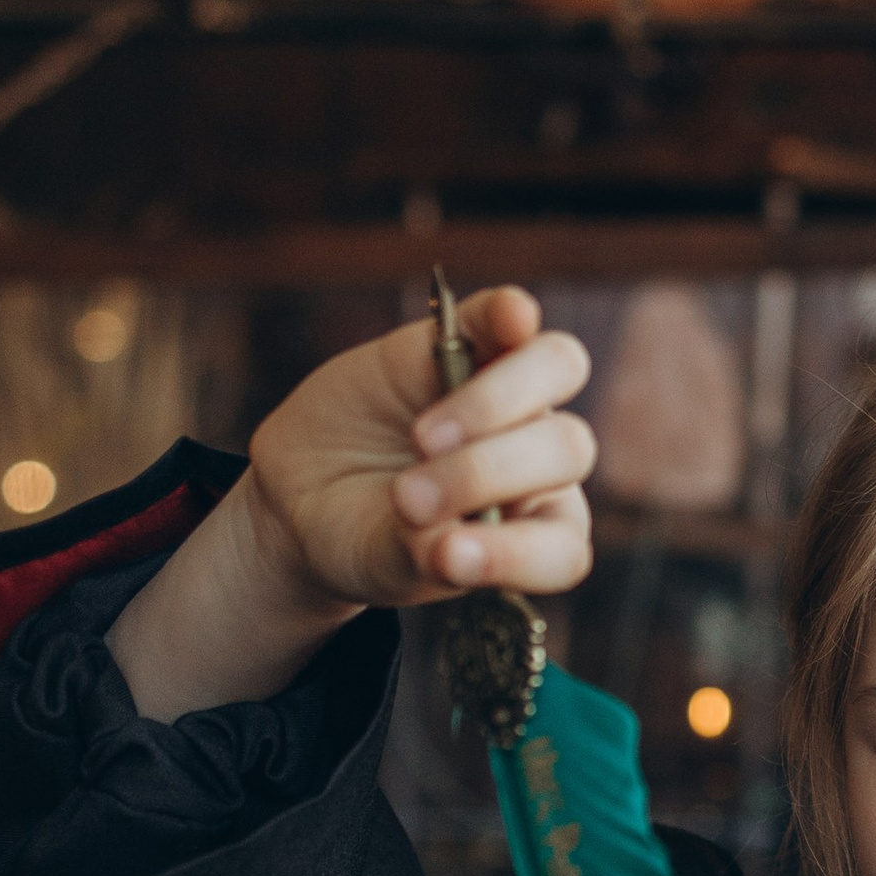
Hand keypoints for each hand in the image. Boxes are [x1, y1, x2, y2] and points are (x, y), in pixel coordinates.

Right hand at [109, 288, 595, 718]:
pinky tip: (508, 318)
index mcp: (534, 536)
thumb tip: (449, 547)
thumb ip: (420, 557)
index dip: (515, 555)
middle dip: (483, 474)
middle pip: (567, 448)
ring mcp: (510, 398)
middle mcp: (540, 465)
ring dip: (494, 403)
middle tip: (406, 498)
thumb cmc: (360, 538)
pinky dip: (510, 313)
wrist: (307, 491)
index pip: (562, 549)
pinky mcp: (464, 341)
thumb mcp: (381, 562)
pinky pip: (507, 315)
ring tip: (422, 439)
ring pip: (558, 369)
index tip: (444, 557)